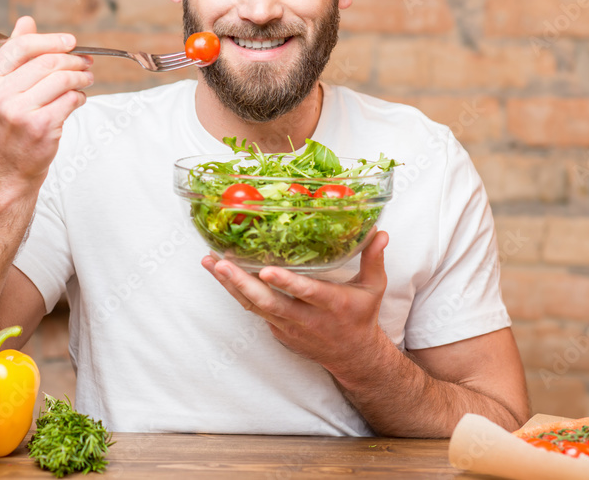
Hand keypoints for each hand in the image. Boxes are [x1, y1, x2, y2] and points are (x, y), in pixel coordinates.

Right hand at [0, 16, 92, 191]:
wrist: (7, 170)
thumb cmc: (9, 127)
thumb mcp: (1, 89)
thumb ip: (14, 55)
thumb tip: (26, 21)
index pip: (21, 46)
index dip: (51, 40)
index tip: (71, 42)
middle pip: (47, 62)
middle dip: (73, 59)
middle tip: (87, 62)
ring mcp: (19, 112)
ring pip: (62, 80)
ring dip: (81, 76)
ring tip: (87, 78)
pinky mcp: (40, 127)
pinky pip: (70, 100)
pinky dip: (80, 96)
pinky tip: (79, 99)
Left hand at [201, 230, 389, 374]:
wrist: (352, 357)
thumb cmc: (361, 316)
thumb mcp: (373, 289)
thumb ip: (373, 259)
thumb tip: (380, 231)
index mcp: (330, 304)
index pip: (307, 293)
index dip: (286, 283)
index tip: (267, 270)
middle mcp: (306, 318)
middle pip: (268, 302)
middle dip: (242, 283)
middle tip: (221, 263)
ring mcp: (288, 326)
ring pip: (253, 306)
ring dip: (229, 285)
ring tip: (209, 262)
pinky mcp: (277, 330)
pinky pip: (253, 310)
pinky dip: (235, 293)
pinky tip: (219, 274)